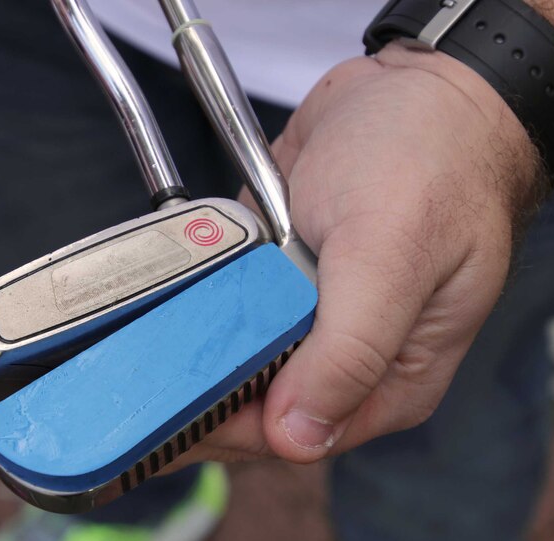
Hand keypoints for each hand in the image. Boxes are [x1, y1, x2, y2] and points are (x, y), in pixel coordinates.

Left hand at [164, 43, 543, 471]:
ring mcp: (316, 319)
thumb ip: (350, 352)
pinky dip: (199, 308)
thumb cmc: (429, 162)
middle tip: (128, 385)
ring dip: (191, 354)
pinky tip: (159, 312)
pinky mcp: (288, 280)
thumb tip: (297, 439)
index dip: (231, 428)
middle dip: (200, 395)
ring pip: (240, 360)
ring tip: (124, 357)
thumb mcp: (391, 257)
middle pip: (261, 405)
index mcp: (394, 379)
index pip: (298, 433)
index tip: (165, 413)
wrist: (416, 87)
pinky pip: (233, 310)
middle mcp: (353, 360)